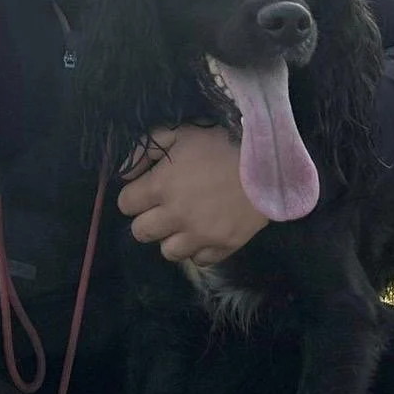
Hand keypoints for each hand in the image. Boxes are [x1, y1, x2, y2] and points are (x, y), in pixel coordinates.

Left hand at [117, 123, 267, 265]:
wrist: (268, 161)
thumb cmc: (221, 142)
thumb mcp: (180, 133)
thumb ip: (146, 148)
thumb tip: (126, 172)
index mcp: (159, 186)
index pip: (125, 204)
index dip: (133, 196)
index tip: (146, 191)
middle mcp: (174, 216)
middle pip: (140, 233)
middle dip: (147, 220)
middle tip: (163, 209)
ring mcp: (200, 235)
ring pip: (168, 252)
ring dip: (172, 238)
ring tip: (184, 224)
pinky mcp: (224, 246)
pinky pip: (199, 260)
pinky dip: (199, 250)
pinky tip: (205, 233)